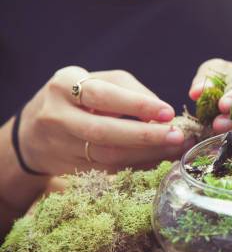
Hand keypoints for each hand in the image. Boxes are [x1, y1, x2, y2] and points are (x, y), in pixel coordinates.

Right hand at [19, 67, 186, 175]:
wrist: (32, 131)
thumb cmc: (76, 98)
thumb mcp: (96, 81)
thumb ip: (129, 90)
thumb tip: (162, 110)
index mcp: (63, 87)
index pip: (102, 96)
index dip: (137, 105)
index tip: (168, 112)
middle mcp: (57, 116)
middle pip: (103, 131)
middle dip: (145, 136)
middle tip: (178, 136)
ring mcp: (61, 146)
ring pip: (108, 156)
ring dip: (147, 154)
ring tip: (176, 149)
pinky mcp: (70, 169)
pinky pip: (110, 170)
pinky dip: (138, 165)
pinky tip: (160, 159)